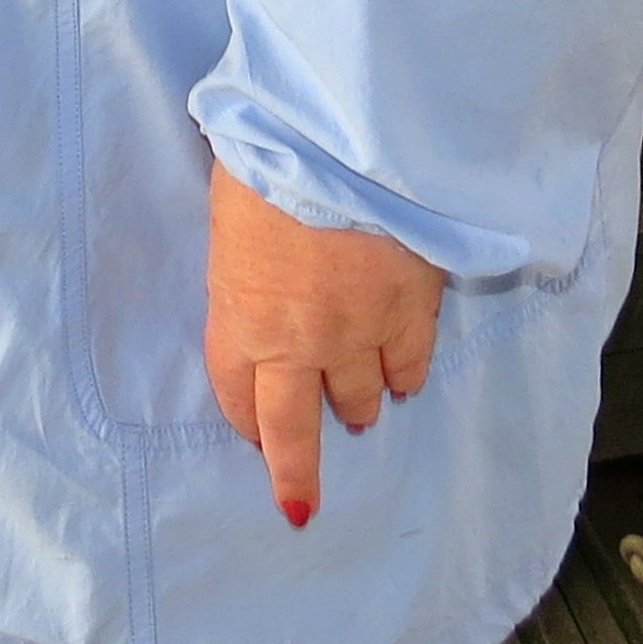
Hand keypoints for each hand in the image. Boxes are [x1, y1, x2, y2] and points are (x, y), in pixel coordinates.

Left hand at [201, 162, 443, 529]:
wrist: (343, 143)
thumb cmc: (268, 158)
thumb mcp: (230, 210)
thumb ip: (244, 255)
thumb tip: (252, 255)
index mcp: (241, 318)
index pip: (236, 393)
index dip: (246, 420)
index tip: (253, 434)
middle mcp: (298, 342)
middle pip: (295, 427)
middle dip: (296, 469)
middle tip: (301, 501)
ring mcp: (359, 331)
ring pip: (359, 397)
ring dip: (356, 407)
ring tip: (359, 412)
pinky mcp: (412, 309)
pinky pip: (410, 363)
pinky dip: (405, 375)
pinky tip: (405, 381)